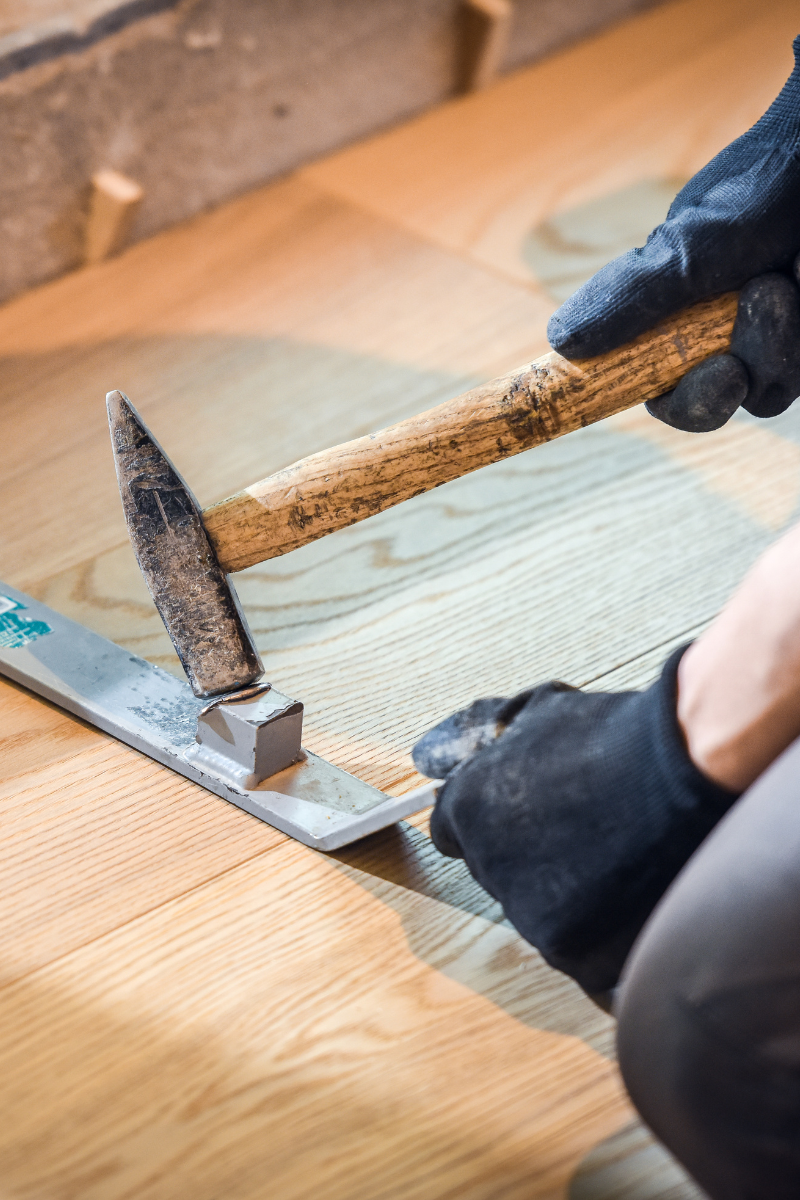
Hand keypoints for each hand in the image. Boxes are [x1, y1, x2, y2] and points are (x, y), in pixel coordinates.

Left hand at [412, 654, 735, 995]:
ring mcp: (531, 914)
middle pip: (498, 875)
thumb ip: (470, 735)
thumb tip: (423, 755)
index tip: (529, 817)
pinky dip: (605, 936)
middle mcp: (488, 866)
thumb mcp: (534, 713)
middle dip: (534, 857)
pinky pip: (580, 955)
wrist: (691, 768)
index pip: (453, 833)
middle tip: (588, 828)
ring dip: (571, 897)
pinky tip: (633, 893)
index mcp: (468, 809)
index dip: (494, 821)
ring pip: (539, 916)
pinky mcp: (576, 952)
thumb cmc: (616, 734)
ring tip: (619, 853)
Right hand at [547, 37, 799, 431]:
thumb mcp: (688, 244)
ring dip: (785, 333)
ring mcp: (767, 343)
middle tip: (768, 294)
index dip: (688, 402)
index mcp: (670, 323)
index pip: (662, 392)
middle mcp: (715, 340)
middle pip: (721, 402)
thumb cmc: (756, 188)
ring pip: (772, 388)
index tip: (724, 375)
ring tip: (791, 267)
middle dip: (751, 360)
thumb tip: (560, 339)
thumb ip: (631, 295)